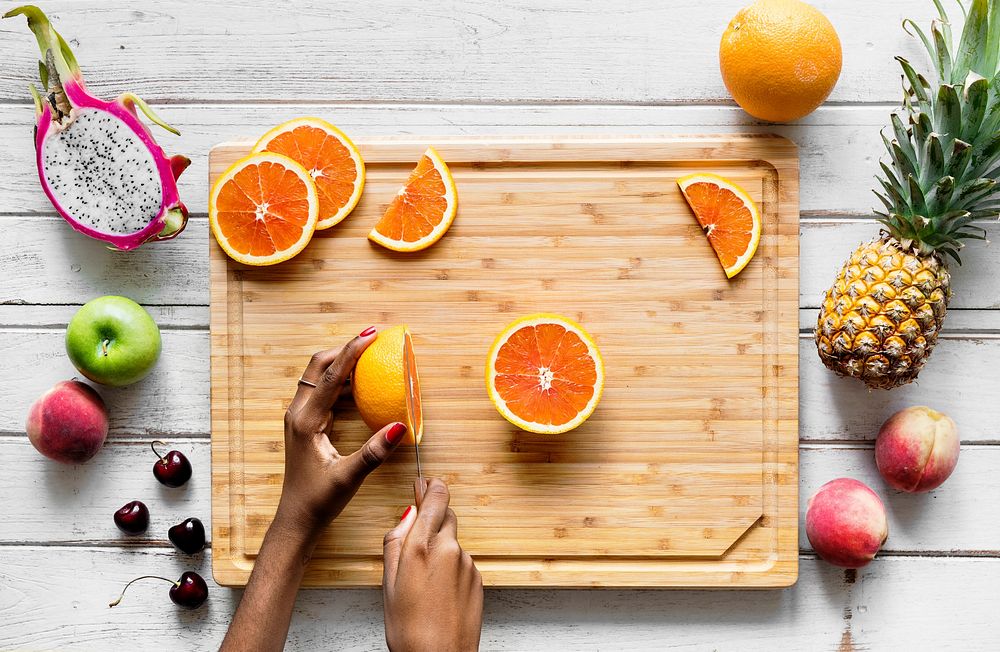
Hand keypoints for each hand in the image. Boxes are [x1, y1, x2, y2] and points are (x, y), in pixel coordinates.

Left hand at [276, 328, 407, 537]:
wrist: (296, 518)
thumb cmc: (319, 501)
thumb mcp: (349, 477)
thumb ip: (374, 452)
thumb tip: (399, 427)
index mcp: (306, 421)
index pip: (330, 375)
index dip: (352, 351)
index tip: (372, 334)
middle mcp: (298, 413)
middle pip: (319, 366)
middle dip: (345, 348)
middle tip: (373, 338)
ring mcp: (300, 417)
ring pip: (319, 376)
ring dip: (343, 362)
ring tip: (370, 355)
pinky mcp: (306, 424)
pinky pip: (322, 391)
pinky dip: (341, 380)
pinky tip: (361, 384)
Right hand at [383, 478, 483, 651]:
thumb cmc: (409, 628)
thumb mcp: (388, 582)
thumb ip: (396, 541)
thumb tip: (408, 515)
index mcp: (422, 546)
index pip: (436, 497)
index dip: (430, 486)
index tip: (424, 482)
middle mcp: (449, 548)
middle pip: (446, 516)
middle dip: (433, 518)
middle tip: (416, 535)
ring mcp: (467, 563)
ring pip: (452, 541)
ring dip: (440, 547)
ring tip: (423, 579)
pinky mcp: (477, 578)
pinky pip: (461, 561)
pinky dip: (450, 567)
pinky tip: (438, 591)